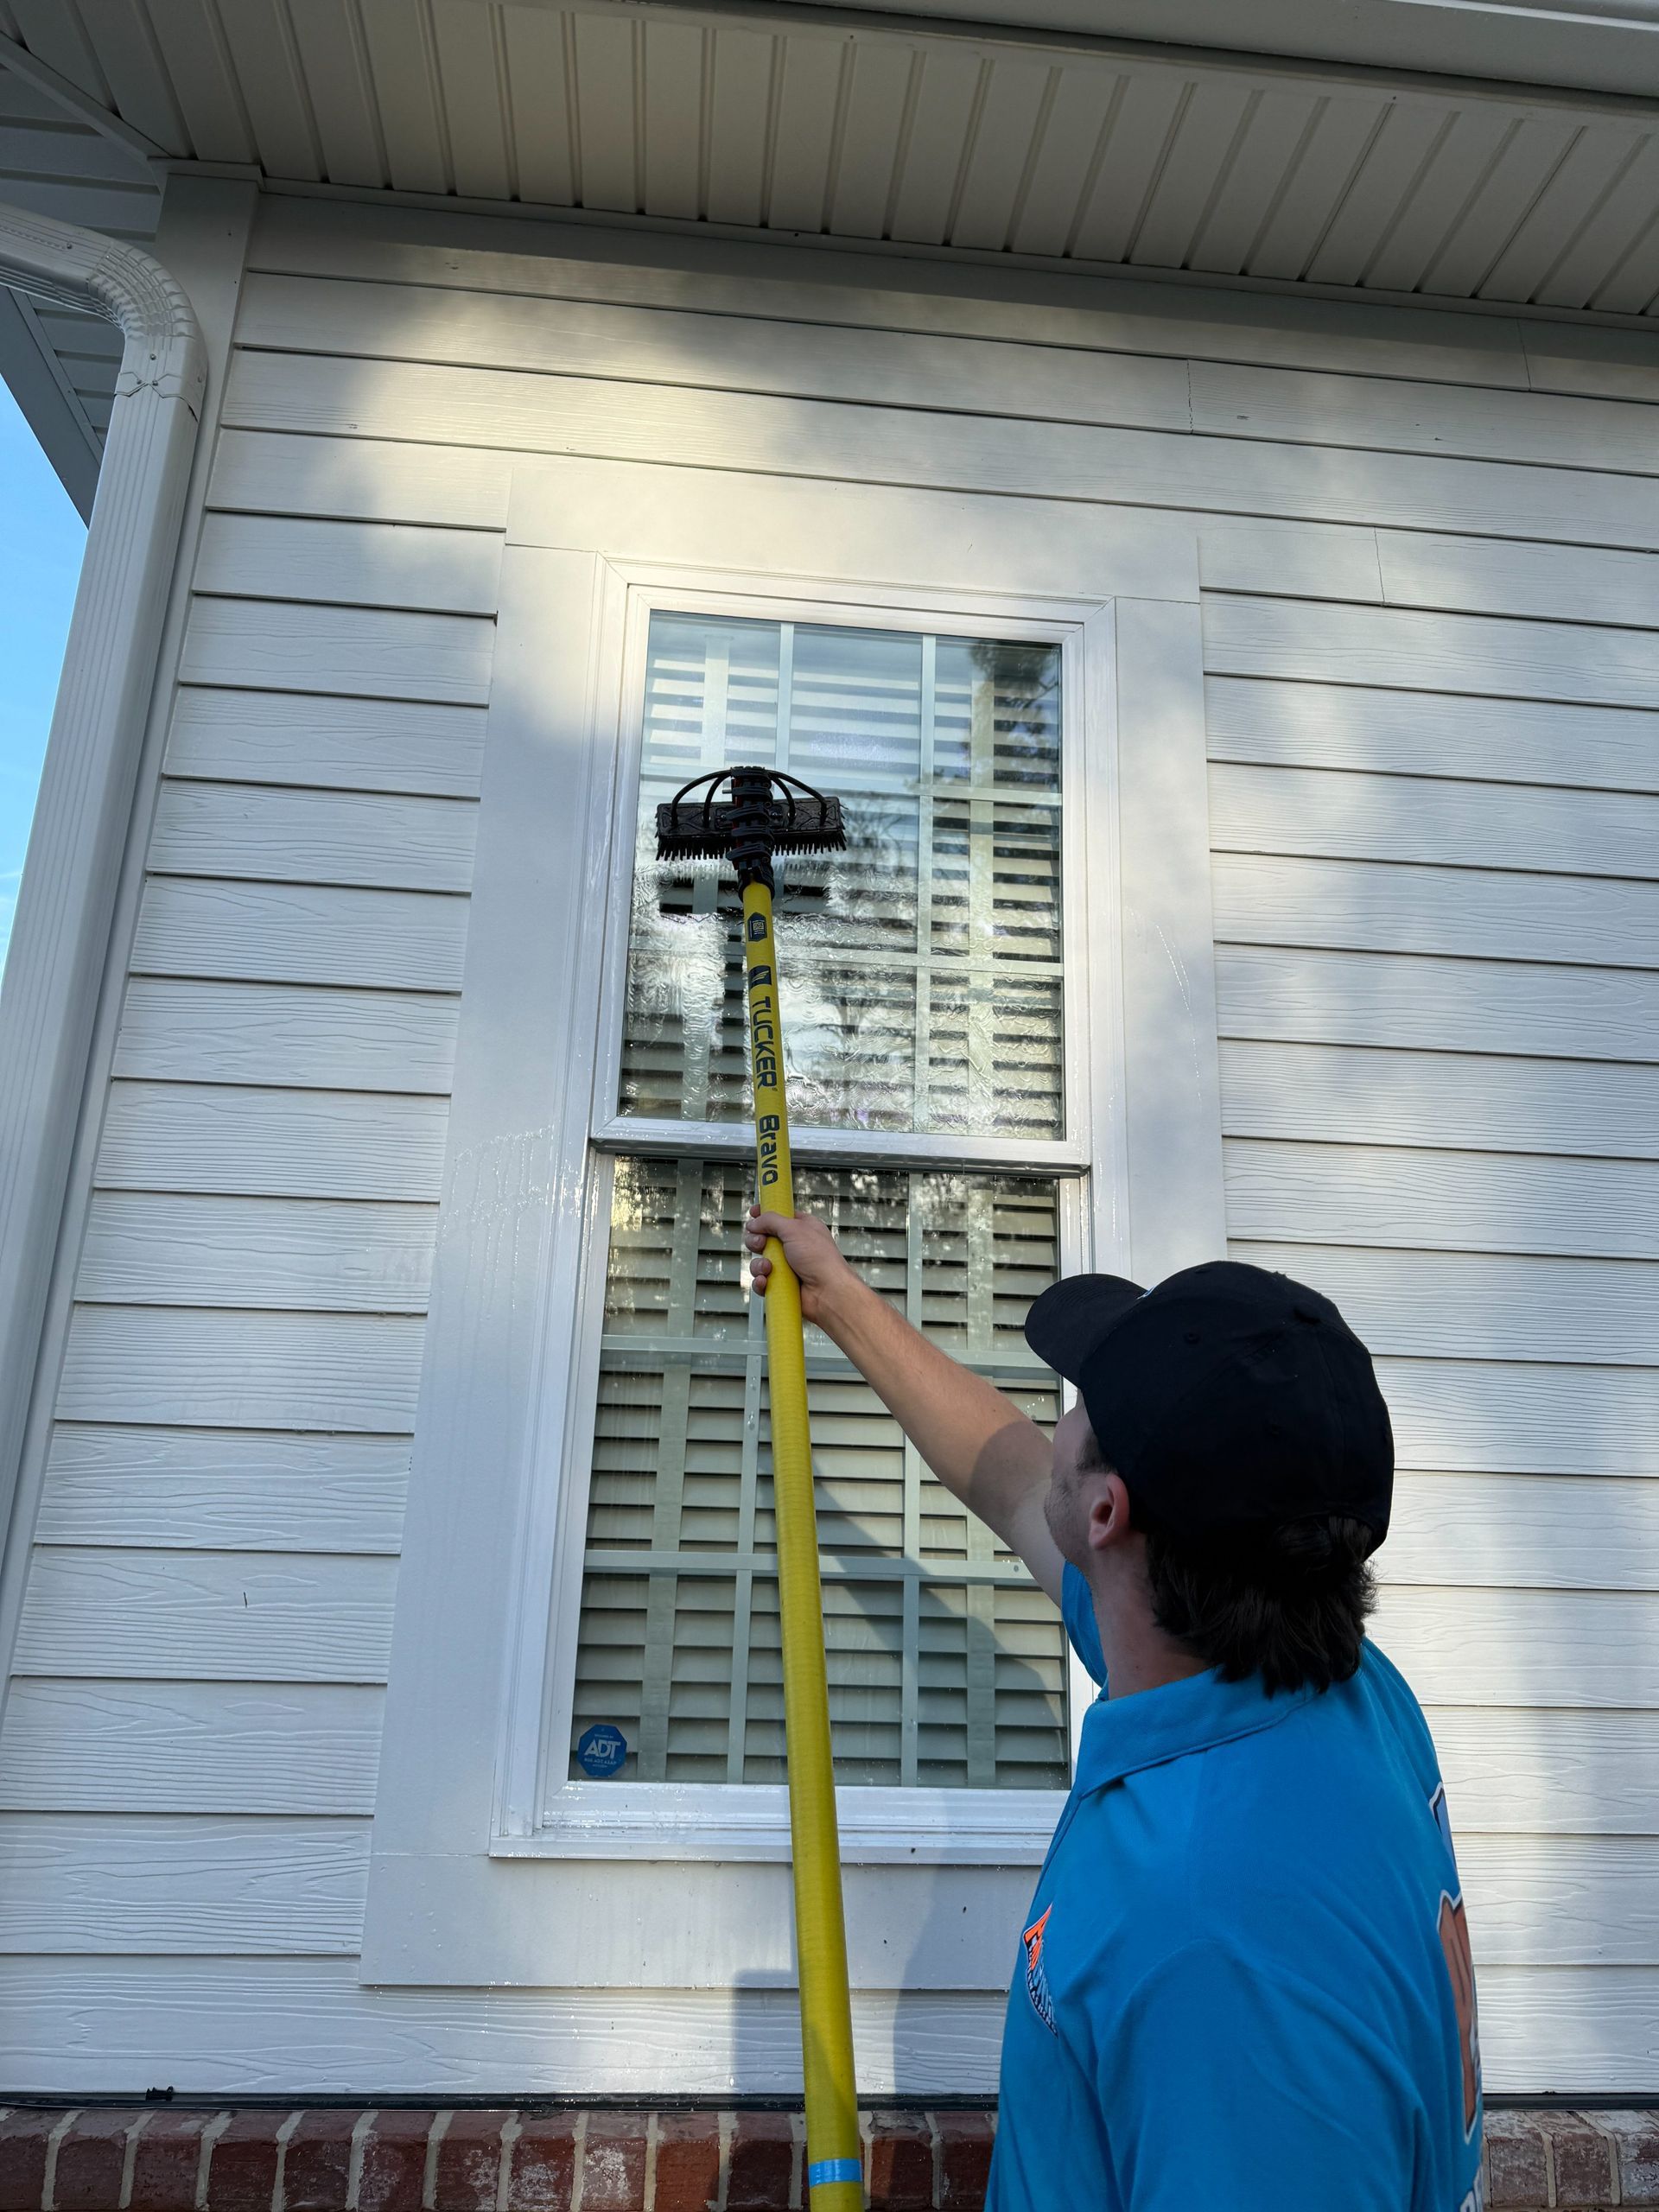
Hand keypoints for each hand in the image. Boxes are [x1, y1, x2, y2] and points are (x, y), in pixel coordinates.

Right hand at [744, 1207, 859, 1326]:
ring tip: (769, 1267)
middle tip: (761, 1243)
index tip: (753, 1213)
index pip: (779, 1216)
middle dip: (757, 1241)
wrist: (828, 1292)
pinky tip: (767, 1281)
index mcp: (802, 1228)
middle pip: (764, 1238)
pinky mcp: (782, 1285)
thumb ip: (771, 1220)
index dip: (765, 1214)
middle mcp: (794, 1246)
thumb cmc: (821, 1260)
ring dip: (759, 1264)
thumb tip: (754, 1222)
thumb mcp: (794, 1229)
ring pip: (760, 1261)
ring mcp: (788, 1267)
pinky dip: (761, 1282)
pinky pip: (762, 1281)